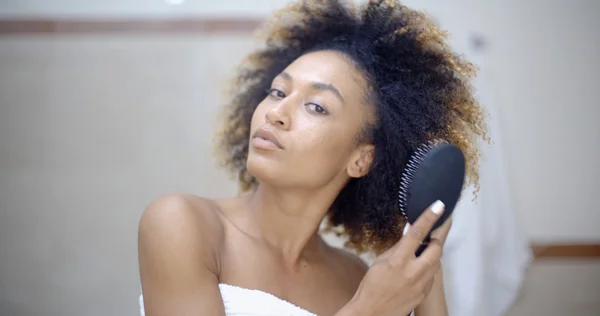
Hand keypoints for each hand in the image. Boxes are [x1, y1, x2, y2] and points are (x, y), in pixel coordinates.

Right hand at [347, 200, 452, 315]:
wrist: (373, 312)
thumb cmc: (372, 285)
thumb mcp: (381, 261)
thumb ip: (398, 247)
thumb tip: (409, 232)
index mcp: (399, 260)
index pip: (417, 233)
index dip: (429, 217)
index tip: (439, 206)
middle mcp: (413, 271)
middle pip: (436, 248)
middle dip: (438, 236)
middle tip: (439, 226)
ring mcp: (422, 283)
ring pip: (437, 262)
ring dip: (433, 252)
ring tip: (426, 247)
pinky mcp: (425, 292)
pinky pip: (432, 275)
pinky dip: (428, 267)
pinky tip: (418, 267)